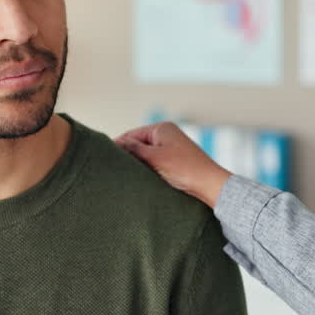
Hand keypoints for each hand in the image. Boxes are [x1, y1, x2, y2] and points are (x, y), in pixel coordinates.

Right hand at [115, 122, 232, 208]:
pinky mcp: (175, 161)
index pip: (131, 134)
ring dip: (137, 164)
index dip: (118, 146)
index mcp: (162, 128)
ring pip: (146, 155)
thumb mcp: (154, 158)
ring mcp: (171, 148)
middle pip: (138, 144)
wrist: (210, 185)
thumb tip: (117, 143)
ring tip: (126, 175)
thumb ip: (134, 149)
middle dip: (127, 155)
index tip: (104, 158)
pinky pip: (154, 162)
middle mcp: (167, 135)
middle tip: (113, 169)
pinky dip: (147, 169)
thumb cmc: (185, 169)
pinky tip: (141, 178)